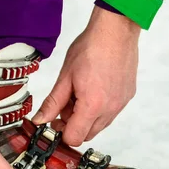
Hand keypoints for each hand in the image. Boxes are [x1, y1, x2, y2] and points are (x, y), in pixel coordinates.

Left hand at [32, 6, 140, 145]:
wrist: (116, 31)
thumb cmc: (91, 48)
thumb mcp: (65, 77)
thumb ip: (52, 103)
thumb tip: (41, 119)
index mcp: (92, 106)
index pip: (74, 138)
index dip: (61, 132)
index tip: (54, 123)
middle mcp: (110, 109)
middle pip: (87, 135)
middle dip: (72, 125)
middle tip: (64, 106)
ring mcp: (121, 104)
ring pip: (99, 125)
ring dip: (86, 118)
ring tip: (79, 95)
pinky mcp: (127, 97)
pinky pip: (110, 113)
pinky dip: (99, 109)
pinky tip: (93, 90)